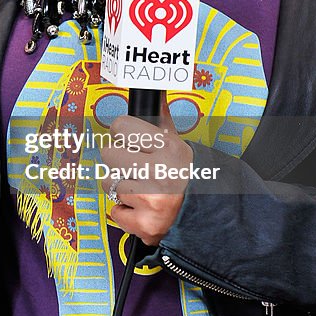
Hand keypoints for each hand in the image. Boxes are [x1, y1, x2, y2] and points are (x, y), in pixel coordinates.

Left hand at [102, 97, 192, 245]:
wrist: (206, 211)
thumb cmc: (186, 174)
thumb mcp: (177, 142)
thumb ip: (160, 118)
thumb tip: (155, 91)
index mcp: (168, 146)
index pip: (120, 126)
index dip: (123, 134)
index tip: (130, 141)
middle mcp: (160, 172)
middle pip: (109, 154)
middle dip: (120, 161)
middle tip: (136, 167)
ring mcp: (151, 200)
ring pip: (109, 184)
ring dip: (122, 188)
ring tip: (143, 188)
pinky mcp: (145, 224)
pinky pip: (114, 212)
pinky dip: (125, 213)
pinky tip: (141, 207)